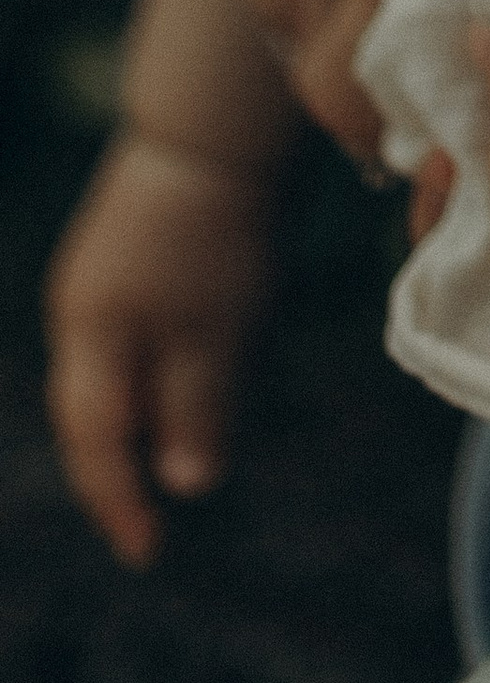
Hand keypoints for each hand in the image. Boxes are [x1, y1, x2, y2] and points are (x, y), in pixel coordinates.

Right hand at [44, 132, 275, 565]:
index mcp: (91, 337)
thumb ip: (196, 408)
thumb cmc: (217, 232)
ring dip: (129, 427)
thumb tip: (184, 488)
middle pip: (90, 415)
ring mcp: (97, 281)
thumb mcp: (216, 328)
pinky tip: (174, 390)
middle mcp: (79, 314)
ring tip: (160, 470)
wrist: (212, 131)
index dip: (119, 502)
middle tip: (145, 523)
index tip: (148, 551)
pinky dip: (145, 380)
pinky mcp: (124, 258)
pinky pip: (125, 341)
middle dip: (114, 473)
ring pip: (106, 378)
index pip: (96, 443)